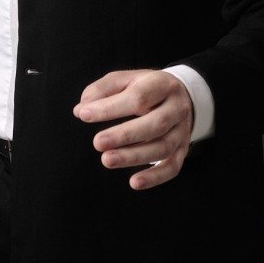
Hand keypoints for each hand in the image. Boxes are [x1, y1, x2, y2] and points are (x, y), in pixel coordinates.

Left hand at [73, 69, 193, 190]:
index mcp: (162, 84)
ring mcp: (182, 130)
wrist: (181, 96)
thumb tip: (81, 109)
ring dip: (134, 157)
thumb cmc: (145, 88)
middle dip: (125, 135)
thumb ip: (103, 90)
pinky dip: (155, 177)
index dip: (111, 107)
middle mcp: (177, 107)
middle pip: (156, 123)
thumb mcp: (126, 80)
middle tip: (97, 142)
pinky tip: (134, 182)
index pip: (138, 96)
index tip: (84, 115)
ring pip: (163, 147)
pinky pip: (173, 166)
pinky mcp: (182, 149)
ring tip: (107, 160)